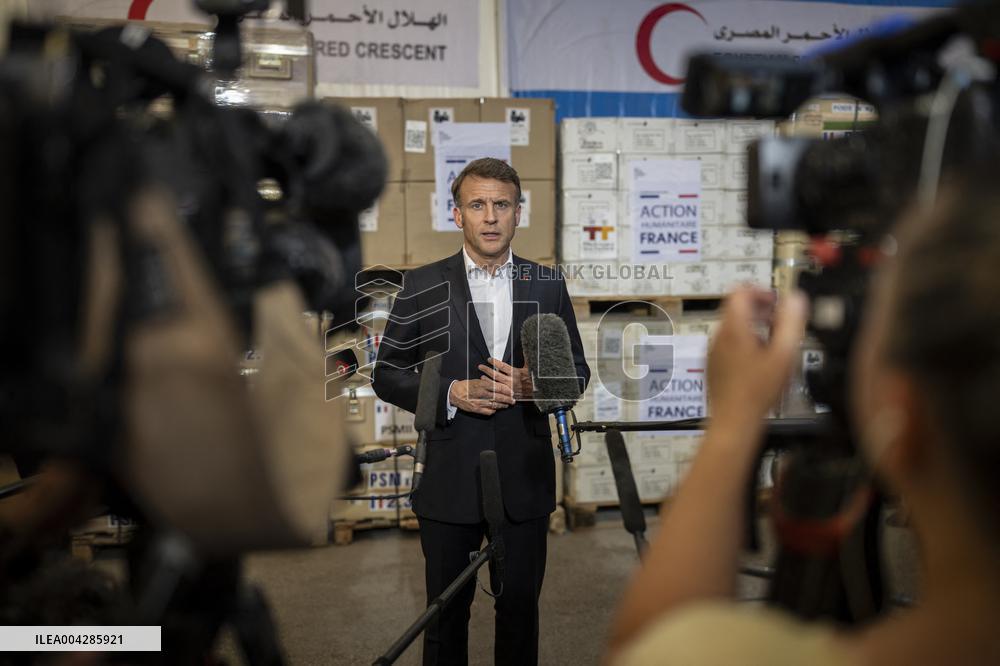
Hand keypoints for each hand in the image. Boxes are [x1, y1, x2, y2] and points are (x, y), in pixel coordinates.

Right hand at [449, 377, 514, 415]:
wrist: (454, 393)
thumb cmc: (465, 386)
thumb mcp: (476, 381)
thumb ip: (487, 384)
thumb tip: (498, 386)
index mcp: (481, 384)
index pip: (498, 387)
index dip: (506, 390)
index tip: (511, 391)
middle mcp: (481, 393)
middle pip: (498, 397)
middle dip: (507, 399)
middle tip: (513, 400)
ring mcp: (478, 402)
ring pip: (494, 404)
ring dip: (502, 405)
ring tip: (507, 405)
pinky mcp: (476, 409)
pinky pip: (488, 411)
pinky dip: (493, 410)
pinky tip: (496, 409)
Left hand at [478, 357, 533, 399]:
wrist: (538, 393)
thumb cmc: (533, 379)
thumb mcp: (530, 367)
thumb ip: (526, 358)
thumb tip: (525, 348)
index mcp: (516, 373)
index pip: (503, 366)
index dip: (495, 362)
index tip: (489, 359)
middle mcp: (511, 381)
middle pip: (496, 375)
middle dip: (487, 370)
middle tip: (480, 366)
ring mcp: (509, 389)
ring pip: (496, 384)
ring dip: (488, 380)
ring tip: (481, 377)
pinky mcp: (509, 395)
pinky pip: (498, 393)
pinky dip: (492, 390)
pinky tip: (488, 387)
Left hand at [708, 288, 807, 431]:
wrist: (734, 421)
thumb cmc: (758, 391)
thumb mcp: (783, 355)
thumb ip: (791, 323)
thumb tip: (796, 299)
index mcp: (733, 329)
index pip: (739, 292)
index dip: (761, 291)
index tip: (777, 302)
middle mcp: (718, 337)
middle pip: (736, 308)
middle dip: (760, 310)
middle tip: (780, 322)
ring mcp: (713, 351)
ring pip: (732, 327)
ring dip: (754, 327)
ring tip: (774, 343)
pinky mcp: (713, 365)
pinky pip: (728, 344)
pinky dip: (744, 343)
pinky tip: (759, 361)